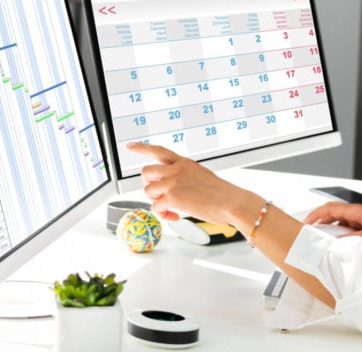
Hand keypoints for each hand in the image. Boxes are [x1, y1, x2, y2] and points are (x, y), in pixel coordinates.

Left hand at [126, 142, 261, 224]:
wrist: (231, 202)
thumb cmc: (222, 194)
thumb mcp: (202, 176)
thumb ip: (185, 177)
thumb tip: (173, 189)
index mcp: (184, 162)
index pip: (158, 150)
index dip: (142, 148)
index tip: (130, 146)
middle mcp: (176, 169)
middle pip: (146, 172)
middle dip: (150, 184)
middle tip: (162, 195)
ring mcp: (173, 182)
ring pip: (148, 190)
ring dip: (157, 201)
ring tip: (171, 208)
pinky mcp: (171, 196)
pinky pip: (156, 207)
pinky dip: (163, 214)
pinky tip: (176, 216)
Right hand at [303, 202, 361, 246]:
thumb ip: (354, 239)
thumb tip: (338, 243)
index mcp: (355, 211)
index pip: (330, 209)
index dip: (316, 214)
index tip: (306, 221)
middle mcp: (355, 213)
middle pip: (330, 212)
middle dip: (317, 218)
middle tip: (307, 228)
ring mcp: (358, 219)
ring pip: (337, 220)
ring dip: (327, 226)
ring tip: (319, 236)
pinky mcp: (361, 225)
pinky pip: (344, 226)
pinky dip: (337, 232)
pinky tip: (336, 241)